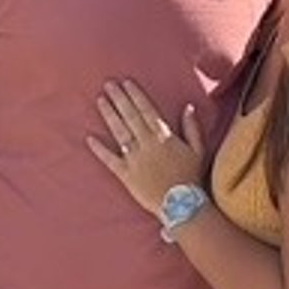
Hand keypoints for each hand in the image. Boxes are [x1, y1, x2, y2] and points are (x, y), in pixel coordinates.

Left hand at [87, 79, 205, 214]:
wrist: (181, 205)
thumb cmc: (191, 177)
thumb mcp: (198, 150)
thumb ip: (192, 128)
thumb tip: (188, 107)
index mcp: (163, 136)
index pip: (146, 110)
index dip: (135, 95)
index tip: (126, 82)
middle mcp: (146, 144)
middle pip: (130, 117)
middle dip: (119, 99)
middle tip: (108, 84)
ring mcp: (134, 159)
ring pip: (119, 133)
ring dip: (109, 115)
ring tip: (100, 100)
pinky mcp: (126, 174)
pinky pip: (110, 160)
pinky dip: (99, 149)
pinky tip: (89, 138)